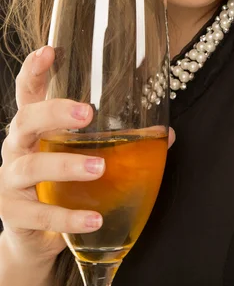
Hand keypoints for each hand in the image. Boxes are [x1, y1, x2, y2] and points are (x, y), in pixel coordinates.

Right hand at [0, 46, 174, 264]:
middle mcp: (17, 149)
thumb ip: (121, 143)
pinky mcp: (14, 214)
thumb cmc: (62, 184)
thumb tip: (167, 133)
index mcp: (35, 129)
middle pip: (24, 120)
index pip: (27, 93)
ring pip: (31, 165)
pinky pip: (39, 215)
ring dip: (66, 165)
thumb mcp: (83, 157)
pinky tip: (94, 219)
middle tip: (87, 113)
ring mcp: (10, 181)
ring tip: (99, 168)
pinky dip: (68, 217)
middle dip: (53, 112)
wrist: (34, 235)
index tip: (49, 50)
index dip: (33, 71)